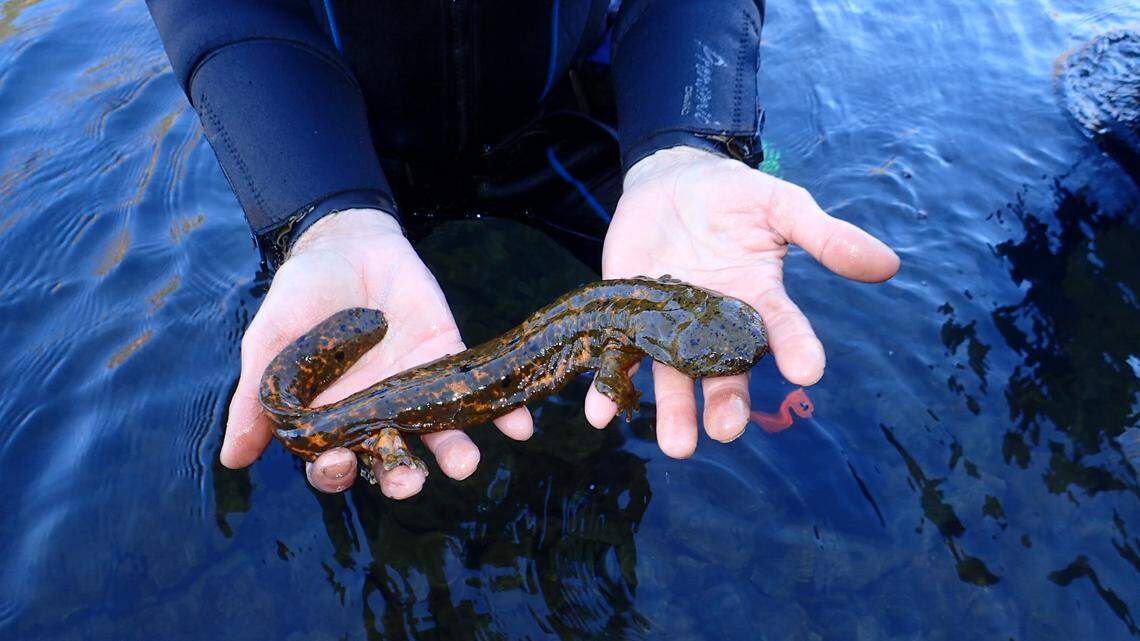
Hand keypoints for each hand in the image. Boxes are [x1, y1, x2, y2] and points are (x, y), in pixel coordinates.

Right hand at [222, 209, 532, 497]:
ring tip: (464, 462)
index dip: (335, 472)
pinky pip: (479, 396)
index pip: (333, 463)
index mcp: (330, 418)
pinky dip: (503, 414)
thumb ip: (256, 397)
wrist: (347, 241)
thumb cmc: (302, 294)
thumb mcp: (272, 339)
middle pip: (391, 462)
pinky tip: (520, 424)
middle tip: (409, 480)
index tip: (339, 463)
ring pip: (438, 437)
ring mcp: (416, 391)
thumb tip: (233, 458)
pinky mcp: (449, 361)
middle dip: (401, 478)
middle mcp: (376, 415)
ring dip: (454, 454)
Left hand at [585, 146, 898, 455]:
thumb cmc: (732, 195)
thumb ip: (824, 235)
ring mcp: (672, 327)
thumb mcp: (779, 204)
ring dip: (673, 413)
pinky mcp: (629, 319)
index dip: (797, 349)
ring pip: (675, 378)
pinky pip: (620, 358)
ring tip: (677, 447)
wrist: (669, 181)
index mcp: (758, 300)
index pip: (782, 330)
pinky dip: (609, 388)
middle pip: (725, 372)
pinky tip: (600, 414)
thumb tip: (888, 263)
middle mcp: (716, 325)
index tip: (809, 371)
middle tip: (726, 430)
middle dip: (727, 402)